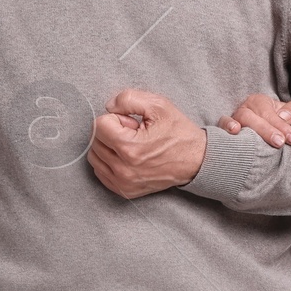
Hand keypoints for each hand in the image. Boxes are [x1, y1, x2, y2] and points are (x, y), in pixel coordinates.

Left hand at [88, 87, 207, 199]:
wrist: (196, 161)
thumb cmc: (178, 133)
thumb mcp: (158, 105)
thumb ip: (128, 99)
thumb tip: (108, 107)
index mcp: (129, 148)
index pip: (99, 125)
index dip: (116, 118)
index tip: (132, 123)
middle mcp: (123, 169)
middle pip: (95, 141)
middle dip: (111, 132)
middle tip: (133, 133)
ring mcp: (123, 183)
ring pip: (94, 157)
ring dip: (108, 147)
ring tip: (131, 145)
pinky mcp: (125, 191)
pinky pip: (100, 172)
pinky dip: (108, 161)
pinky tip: (126, 157)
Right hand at [217, 92, 290, 148]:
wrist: (269, 132)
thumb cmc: (283, 120)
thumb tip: (285, 116)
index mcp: (261, 102)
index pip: (271, 113)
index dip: (283, 126)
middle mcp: (246, 108)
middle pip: (253, 116)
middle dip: (267, 130)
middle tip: (279, 142)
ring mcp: (234, 118)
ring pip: (240, 119)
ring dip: (248, 130)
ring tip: (255, 141)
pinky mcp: (225, 128)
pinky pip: (222, 124)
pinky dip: (226, 126)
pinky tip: (234, 132)